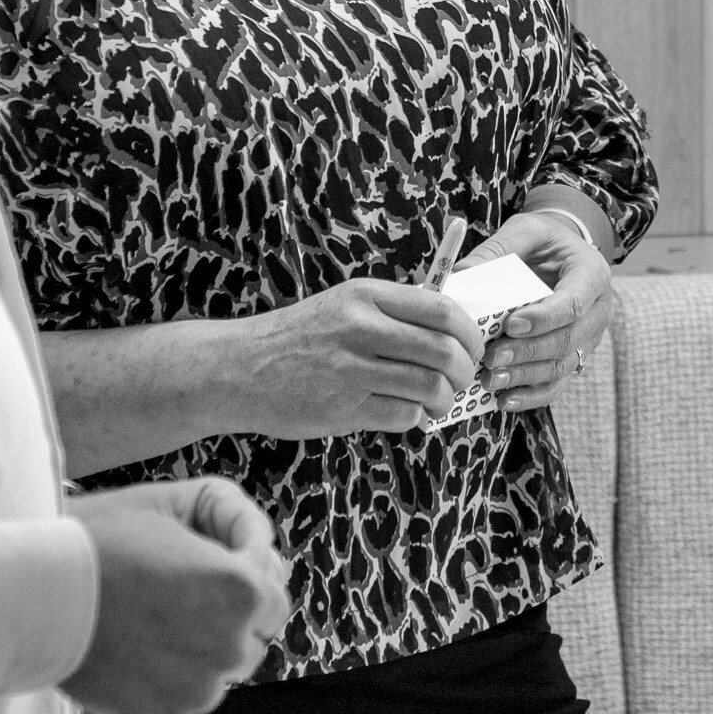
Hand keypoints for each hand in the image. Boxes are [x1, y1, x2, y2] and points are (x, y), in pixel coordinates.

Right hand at [63, 478, 291, 713]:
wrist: (37, 596)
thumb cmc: (105, 543)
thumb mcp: (178, 514)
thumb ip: (238, 536)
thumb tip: (270, 569)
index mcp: (243, 591)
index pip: (275, 603)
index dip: (245, 587)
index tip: (207, 578)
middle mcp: (231, 646)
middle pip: (250, 645)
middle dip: (224, 626)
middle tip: (176, 605)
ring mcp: (198, 691)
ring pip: (215, 679)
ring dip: (194, 660)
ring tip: (148, 630)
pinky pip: (180, 706)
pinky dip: (162, 688)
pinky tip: (131, 659)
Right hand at [232, 279, 486, 437]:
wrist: (238, 368)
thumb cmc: (300, 338)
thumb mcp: (345, 305)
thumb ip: (394, 312)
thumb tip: (454, 329)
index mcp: (367, 295)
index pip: (442, 309)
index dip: (471, 333)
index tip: (474, 347)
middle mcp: (361, 328)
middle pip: (444, 350)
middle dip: (465, 371)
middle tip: (461, 380)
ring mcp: (351, 369)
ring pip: (430, 387)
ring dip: (444, 400)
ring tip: (436, 401)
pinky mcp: (342, 408)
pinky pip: (403, 415)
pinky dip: (414, 418)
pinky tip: (405, 413)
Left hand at [468, 209, 614, 413]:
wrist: (563, 256)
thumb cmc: (543, 241)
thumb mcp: (525, 230)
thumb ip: (497, 249)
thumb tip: (460, 275)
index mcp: (592, 274)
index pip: (574, 303)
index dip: (544, 318)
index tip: (511, 325)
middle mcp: (599, 311)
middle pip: (567, 340)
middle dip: (528, 352)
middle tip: (491, 357)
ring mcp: (588, 339)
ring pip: (561, 367)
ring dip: (525, 377)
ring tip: (490, 379)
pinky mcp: (573, 358)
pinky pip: (557, 384)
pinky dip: (531, 396)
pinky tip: (504, 400)